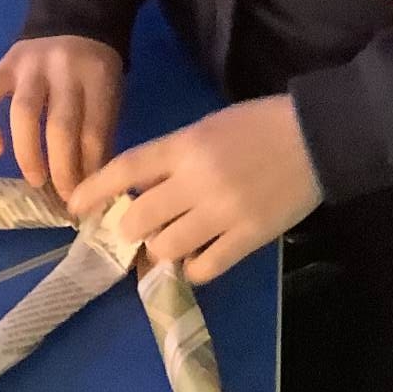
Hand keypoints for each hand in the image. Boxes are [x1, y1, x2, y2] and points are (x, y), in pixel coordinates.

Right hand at [0, 37, 123, 198]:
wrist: (75, 19)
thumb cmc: (95, 71)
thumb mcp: (111, 95)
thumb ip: (101, 134)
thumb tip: (90, 185)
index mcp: (98, 75)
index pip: (93, 131)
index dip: (89, 170)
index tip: (86, 197)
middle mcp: (63, 67)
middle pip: (59, 126)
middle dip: (61, 169)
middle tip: (63, 196)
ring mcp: (30, 64)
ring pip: (23, 114)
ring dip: (28, 154)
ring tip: (36, 180)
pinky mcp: (4, 64)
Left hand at [69, 97, 322, 284]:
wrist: (318, 137)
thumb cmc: (260, 124)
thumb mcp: (209, 127)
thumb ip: (174, 157)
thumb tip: (141, 191)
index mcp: (186, 145)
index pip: (126, 170)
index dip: (94, 191)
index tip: (75, 208)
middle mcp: (197, 181)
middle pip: (139, 219)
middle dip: (128, 228)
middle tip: (133, 230)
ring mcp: (224, 213)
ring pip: (167, 248)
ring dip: (158, 250)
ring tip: (166, 245)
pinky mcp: (249, 237)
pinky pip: (205, 266)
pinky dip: (192, 267)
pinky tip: (196, 258)